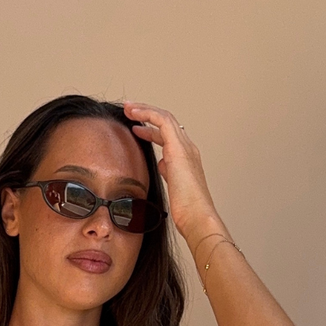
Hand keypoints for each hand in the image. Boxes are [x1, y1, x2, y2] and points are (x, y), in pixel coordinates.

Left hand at [123, 100, 224, 254]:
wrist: (197, 217)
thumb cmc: (187, 212)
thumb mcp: (173, 188)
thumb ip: (168, 174)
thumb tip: (161, 165)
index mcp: (186, 159)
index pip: (169, 136)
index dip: (151, 130)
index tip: (136, 129)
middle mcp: (188, 149)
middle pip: (166, 123)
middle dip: (147, 115)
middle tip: (129, 111)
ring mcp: (185, 147)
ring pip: (164, 117)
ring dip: (144, 110)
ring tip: (128, 108)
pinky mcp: (178, 147)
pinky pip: (162, 121)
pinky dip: (147, 114)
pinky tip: (134, 114)